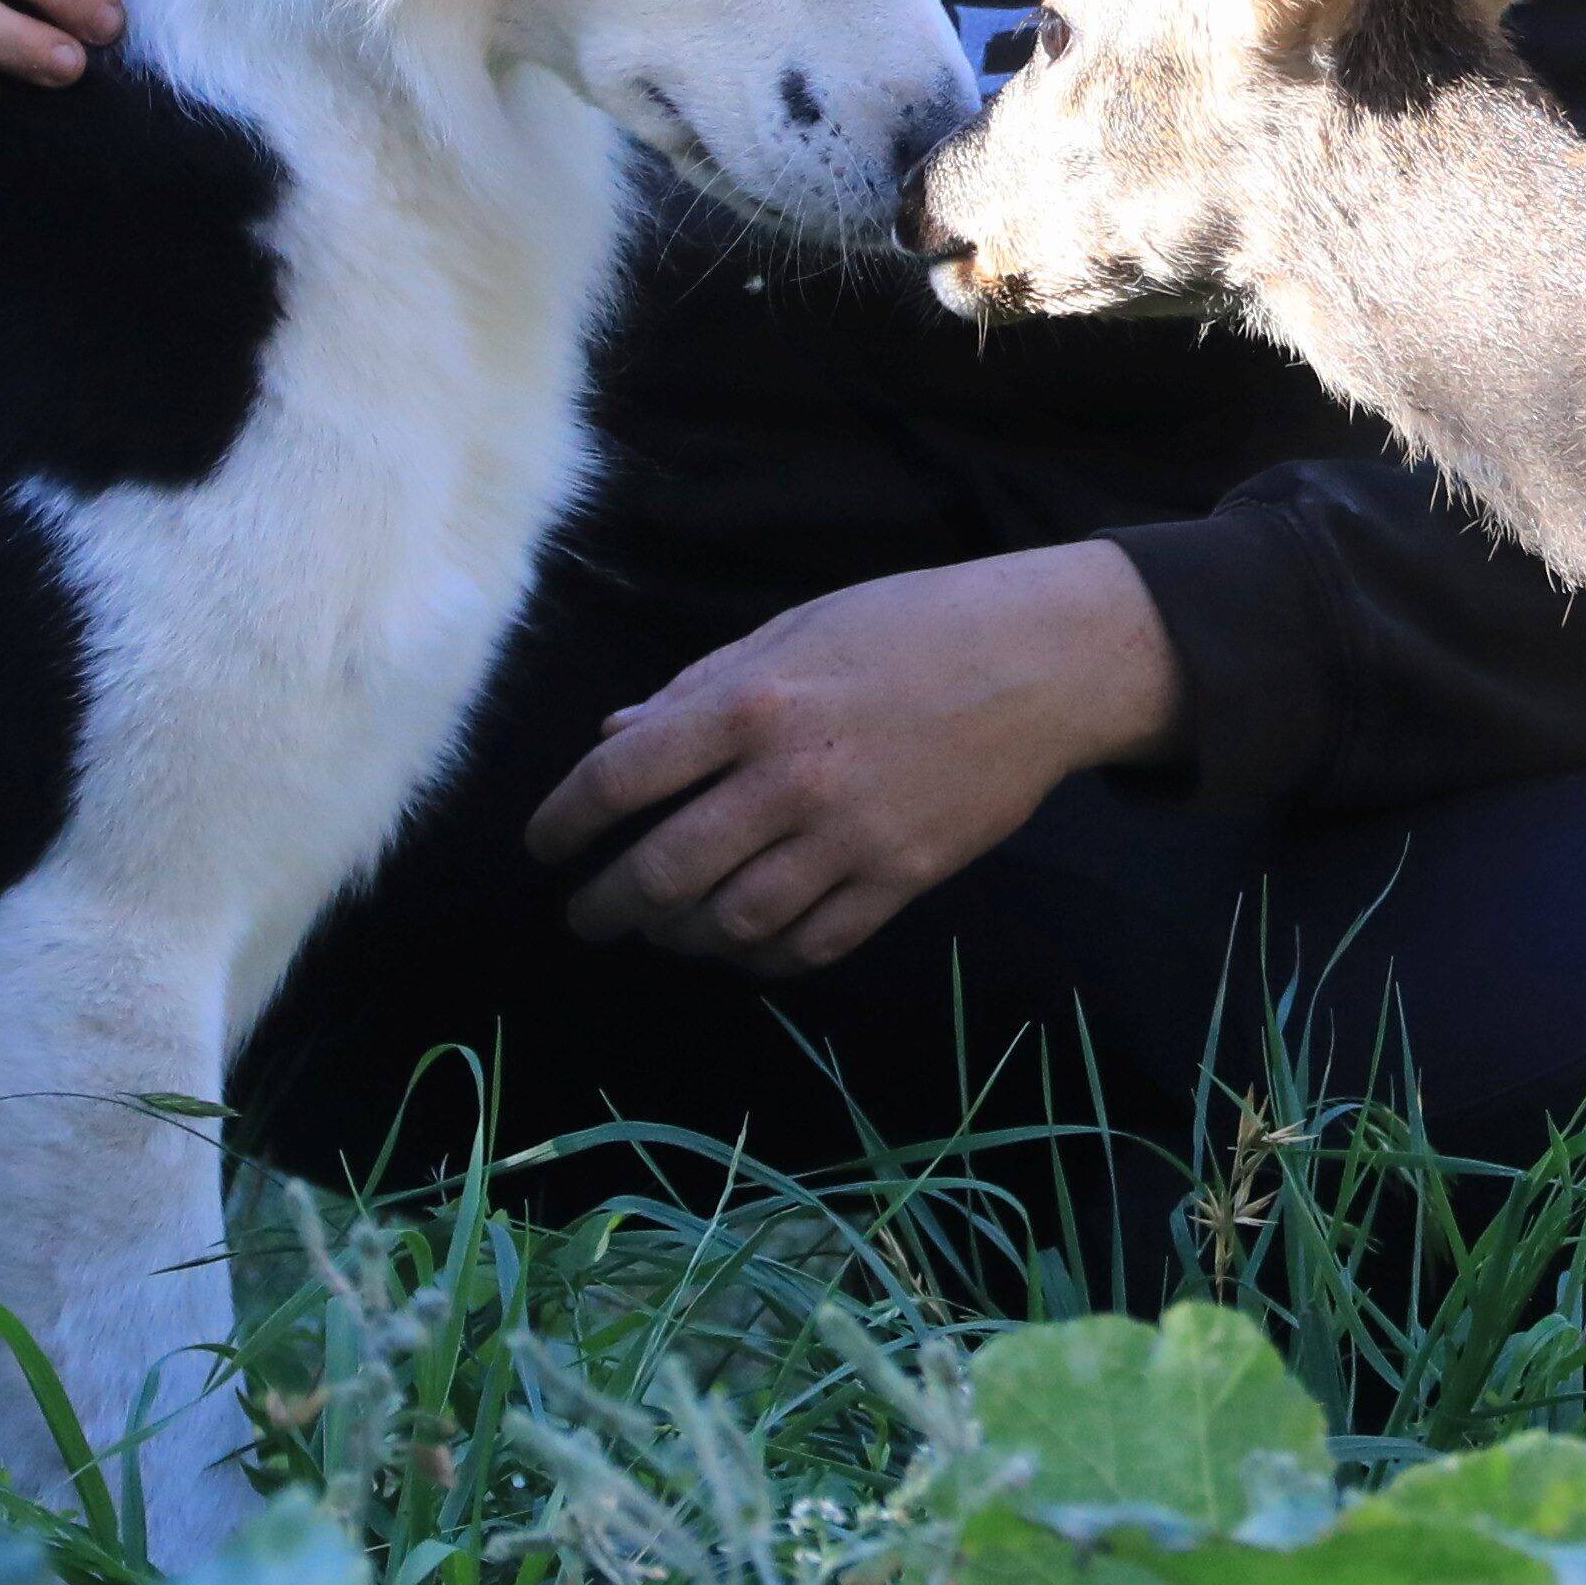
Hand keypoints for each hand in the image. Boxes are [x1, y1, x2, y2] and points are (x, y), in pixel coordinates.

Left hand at [533, 543, 1187, 977]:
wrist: (1041, 661)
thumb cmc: (911, 626)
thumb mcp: (795, 628)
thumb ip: (700, 687)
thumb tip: (616, 733)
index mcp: (753, 701)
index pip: (622, 776)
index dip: (564, 819)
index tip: (543, 845)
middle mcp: (791, 777)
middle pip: (664, 870)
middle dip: (606, 906)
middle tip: (585, 917)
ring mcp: (849, 837)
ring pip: (732, 923)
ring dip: (679, 938)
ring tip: (661, 933)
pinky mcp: (902, 878)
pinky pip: (811, 945)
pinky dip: (763, 958)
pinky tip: (742, 946)